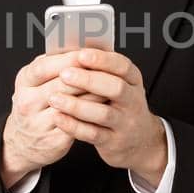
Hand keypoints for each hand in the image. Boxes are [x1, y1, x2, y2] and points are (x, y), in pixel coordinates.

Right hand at [1, 51, 108, 189]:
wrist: (23, 143)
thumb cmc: (36, 105)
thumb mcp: (35, 83)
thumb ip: (52, 65)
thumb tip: (79, 47)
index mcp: (24, 82)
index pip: (44, 67)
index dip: (67, 59)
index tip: (86, 53)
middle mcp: (27, 102)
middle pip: (62, 85)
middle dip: (87, 76)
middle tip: (106, 68)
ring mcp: (39, 123)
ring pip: (74, 105)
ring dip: (95, 93)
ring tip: (112, 85)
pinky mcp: (53, 141)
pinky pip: (79, 124)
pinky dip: (94, 113)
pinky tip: (106, 105)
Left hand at [45, 48, 167, 184]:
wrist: (139, 141)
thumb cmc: (121, 105)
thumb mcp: (120, 84)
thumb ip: (100, 70)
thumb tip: (71, 50)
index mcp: (133, 81)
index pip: (123, 66)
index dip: (102, 60)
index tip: (81, 54)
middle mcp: (133, 101)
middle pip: (115, 88)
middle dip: (88, 80)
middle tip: (64, 74)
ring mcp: (125, 123)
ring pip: (103, 113)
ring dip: (76, 105)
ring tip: (54, 98)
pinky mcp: (114, 142)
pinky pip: (92, 134)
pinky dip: (74, 126)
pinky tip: (58, 118)